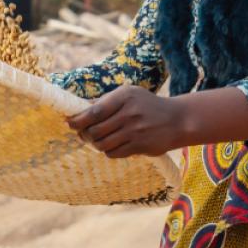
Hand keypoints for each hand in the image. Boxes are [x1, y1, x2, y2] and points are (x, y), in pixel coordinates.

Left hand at [65, 85, 183, 158]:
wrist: (177, 120)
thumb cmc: (148, 105)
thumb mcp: (130, 94)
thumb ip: (106, 101)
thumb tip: (80, 109)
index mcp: (124, 96)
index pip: (94, 111)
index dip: (78, 119)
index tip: (69, 123)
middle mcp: (129, 113)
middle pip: (95, 130)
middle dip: (84, 134)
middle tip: (83, 134)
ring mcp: (135, 131)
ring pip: (102, 144)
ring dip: (95, 144)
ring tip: (96, 140)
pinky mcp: (139, 146)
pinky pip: (113, 153)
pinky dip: (108, 151)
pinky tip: (112, 145)